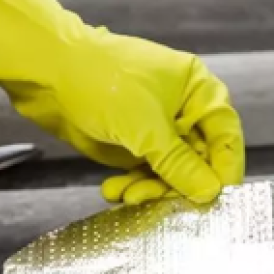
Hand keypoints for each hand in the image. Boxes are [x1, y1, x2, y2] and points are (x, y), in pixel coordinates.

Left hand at [0, 0, 244, 204]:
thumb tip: (210, 192)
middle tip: (151, 200)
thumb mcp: (145, 127)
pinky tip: (112, 192)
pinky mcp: (131, 141)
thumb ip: (179, 164)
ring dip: (150, 189)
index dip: (224, 169)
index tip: (215, 199)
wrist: (47, 72)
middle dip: (177, 185)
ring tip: (125, 196)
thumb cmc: (100, 81)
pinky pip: (143, 173)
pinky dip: (131, 185)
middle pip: (199, 160)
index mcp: (198, 90)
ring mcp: (155, 127)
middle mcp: (182, 109)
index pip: (226, 136)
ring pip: (170, 172)